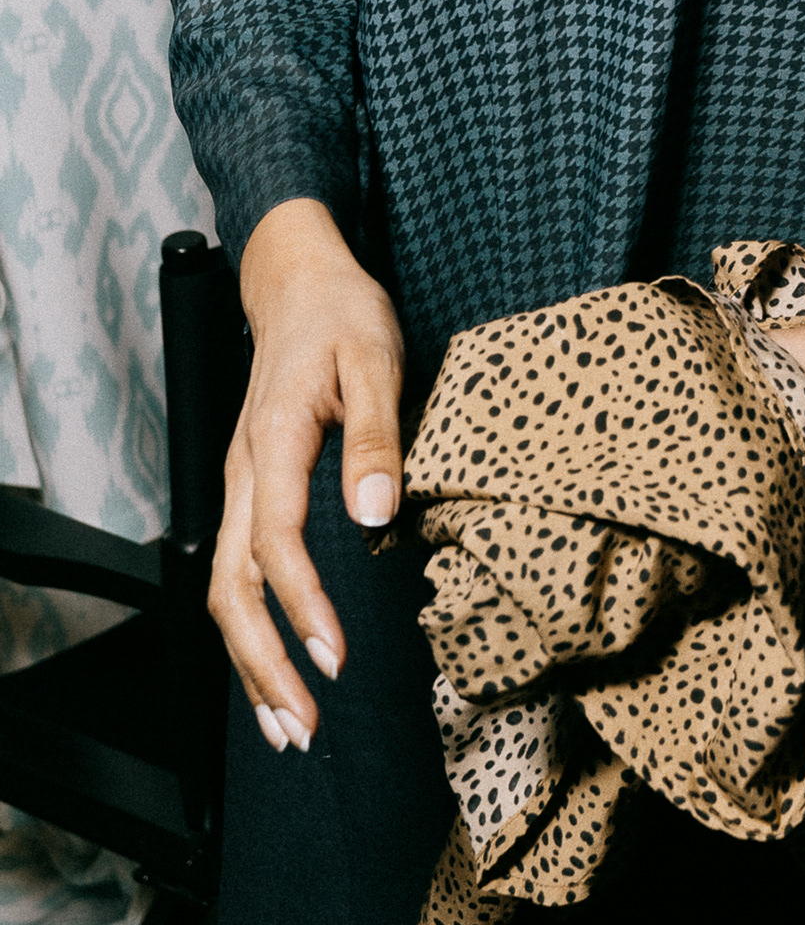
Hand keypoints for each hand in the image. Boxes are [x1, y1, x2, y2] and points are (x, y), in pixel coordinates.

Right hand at [211, 199, 405, 754]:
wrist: (299, 281)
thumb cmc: (342, 313)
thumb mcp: (374, 355)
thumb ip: (375, 433)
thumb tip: (376, 514)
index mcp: (273, 443)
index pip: (275, 544)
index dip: (302, 607)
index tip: (335, 658)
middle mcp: (244, 474)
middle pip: (231, 588)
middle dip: (262, 665)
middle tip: (304, 726)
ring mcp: (240, 485)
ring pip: (225, 591)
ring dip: (251, 663)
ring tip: (288, 725)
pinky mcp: (250, 491)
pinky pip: (236, 572)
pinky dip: (251, 630)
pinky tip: (276, 667)